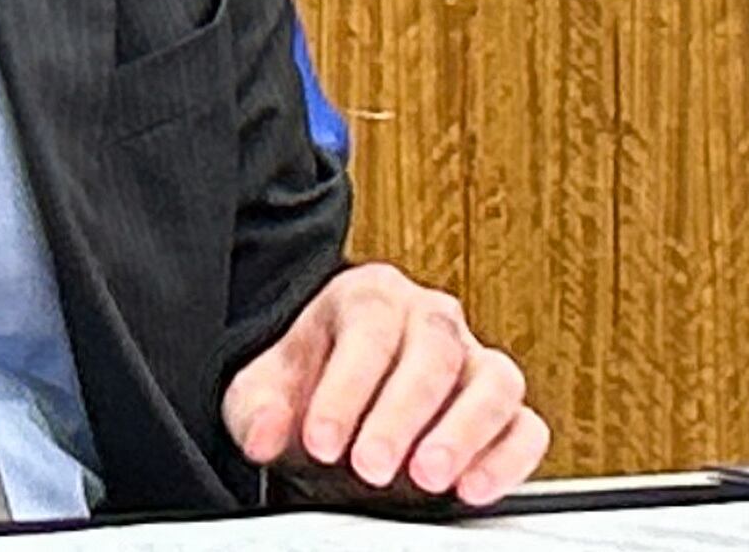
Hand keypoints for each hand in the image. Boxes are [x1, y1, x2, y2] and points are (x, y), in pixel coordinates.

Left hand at [223, 262, 546, 504]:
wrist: (344, 405)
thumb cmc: (308, 387)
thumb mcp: (267, 389)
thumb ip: (257, 407)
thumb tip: (261, 435)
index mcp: (369, 295)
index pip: (367, 330)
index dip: (345, 390)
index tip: (320, 442)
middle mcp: (432, 319)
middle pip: (432, 353)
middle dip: (399, 416)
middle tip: (371, 467)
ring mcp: (478, 360)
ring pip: (494, 383)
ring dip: (464, 434)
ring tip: (428, 478)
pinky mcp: (510, 410)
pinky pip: (527, 427)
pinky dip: (508, 459)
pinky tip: (473, 489)